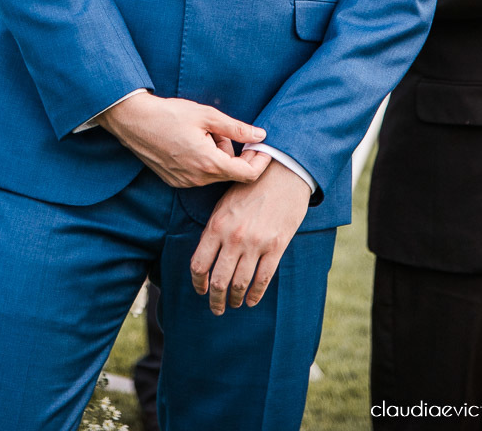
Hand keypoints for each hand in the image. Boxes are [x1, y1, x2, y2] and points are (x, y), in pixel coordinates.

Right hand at [96, 92, 269, 187]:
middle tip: (220, 130)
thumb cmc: (170, 114)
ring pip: (215, 172)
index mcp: (209, 163)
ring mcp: (185, 182)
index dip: (260, 161)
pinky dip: (203, 161)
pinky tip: (190, 143)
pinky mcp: (175, 181)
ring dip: (217, 155)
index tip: (262, 147)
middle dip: (234, 152)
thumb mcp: (207, 115)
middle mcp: (198, 179)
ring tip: (201, 134)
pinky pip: (199, 175)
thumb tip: (260, 135)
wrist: (134, 121)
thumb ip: (237, 128)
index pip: (247, 174)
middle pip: (231, 172)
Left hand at [190, 154, 311, 314]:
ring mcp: (255, 243)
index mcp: (216, 225)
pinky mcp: (276, 247)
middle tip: (216, 309)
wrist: (283, 172)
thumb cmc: (252, 187)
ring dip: (234, 299)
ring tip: (233, 304)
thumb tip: (206, 257)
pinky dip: (255, 295)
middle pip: (218, 280)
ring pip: (239, 284)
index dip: (198, 283)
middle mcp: (233, 237)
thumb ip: (215, 230)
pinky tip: (252, 300)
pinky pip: (262, 279)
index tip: (201, 291)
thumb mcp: (225, 204)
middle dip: (215, 300)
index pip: (198, 264)